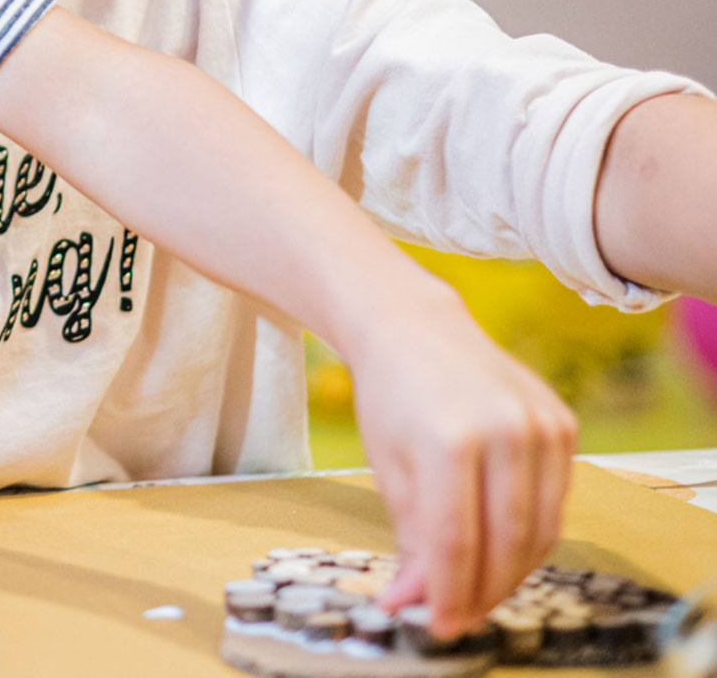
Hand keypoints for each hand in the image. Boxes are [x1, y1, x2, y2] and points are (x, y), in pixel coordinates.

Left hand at [346, 283, 577, 637]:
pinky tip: (504, 545)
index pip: (456, 543)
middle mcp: (503, 430)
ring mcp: (540, 424)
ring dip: (512, 571)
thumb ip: (410, 539)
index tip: (439, 625)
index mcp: (447, 440)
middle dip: (483, 591)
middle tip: (460, 615)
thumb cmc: (391, 397)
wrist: (414, 325)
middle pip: (505, 542)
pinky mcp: (563, 423)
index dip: (450, 595)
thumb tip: (415, 603)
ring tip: (480, 588)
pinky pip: (556, 500)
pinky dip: (532, 532)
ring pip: (540, 529)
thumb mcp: (387, 467)